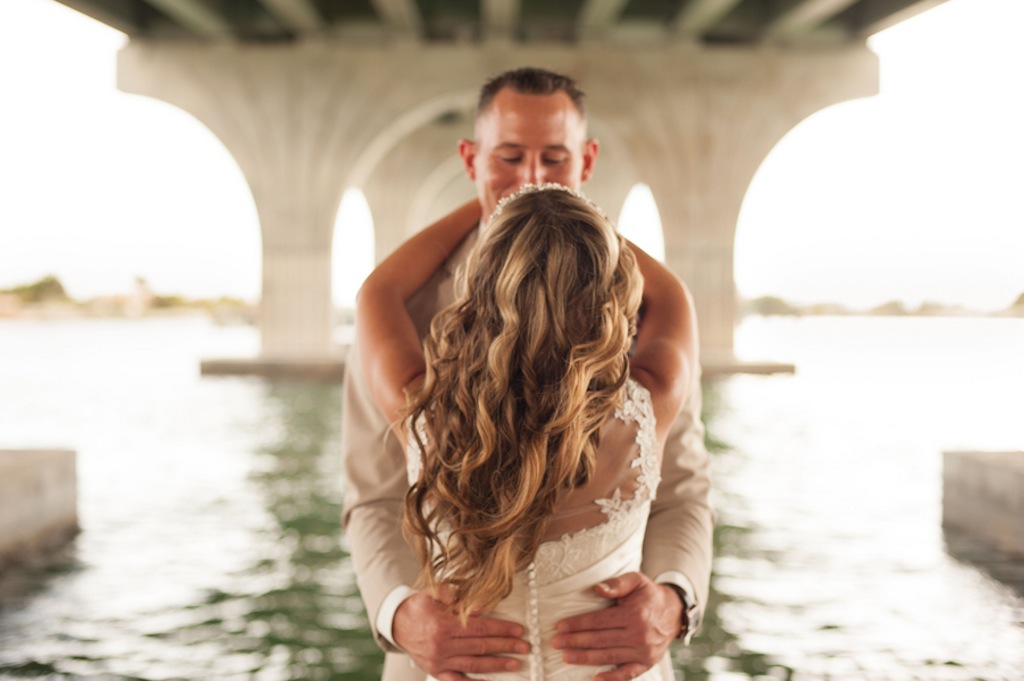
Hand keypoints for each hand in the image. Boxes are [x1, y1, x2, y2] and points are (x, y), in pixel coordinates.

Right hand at [392, 588, 529, 680]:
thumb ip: (454, 596)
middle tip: (524, 646)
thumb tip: (480, 605)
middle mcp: (442, 645)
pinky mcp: (436, 671)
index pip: (480, 627)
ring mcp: (439, 661)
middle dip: (505, 646)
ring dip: (497, 665)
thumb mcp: (432, 593)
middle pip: (480, 646)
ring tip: (515, 664)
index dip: (501, 628)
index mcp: (443, 624)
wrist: (396, 624)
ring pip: (473, 664)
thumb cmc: (418, 607)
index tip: (518, 629)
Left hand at [552, 572, 680, 680]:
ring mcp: (644, 651)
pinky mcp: (647, 663)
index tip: (560, 627)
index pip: (599, 621)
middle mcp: (640, 634)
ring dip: (585, 658)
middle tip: (556, 643)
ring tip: (566, 657)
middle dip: (575, 642)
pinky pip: (627, 674)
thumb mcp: (636, 580)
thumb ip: (617, 584)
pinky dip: (612, 678)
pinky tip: (595, 678)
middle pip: (600, 640)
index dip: (578, 624)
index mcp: (635, 614)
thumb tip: (598, 589)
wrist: (673, 612)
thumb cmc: (648, 594)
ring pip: (609, 656)